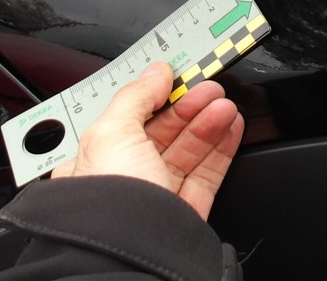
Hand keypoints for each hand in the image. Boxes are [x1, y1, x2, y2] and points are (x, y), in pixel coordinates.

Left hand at [52, 62, 243, 220]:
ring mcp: (157, 195)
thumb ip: (135, 96)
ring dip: (209, 121)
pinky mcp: (185, 210)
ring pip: (188, 149)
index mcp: (94, 159)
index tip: (177, 76)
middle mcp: (125, 177)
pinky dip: (222, 147)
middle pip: (163, 131)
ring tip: (224, 103)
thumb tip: (156, 72)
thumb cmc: (107, 202)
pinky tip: (231, 126)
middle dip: (188, 105)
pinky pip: (208, 173)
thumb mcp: (110, 133)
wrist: (131, 254)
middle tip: (209, 86)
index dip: (153, 94)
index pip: (127, 117)